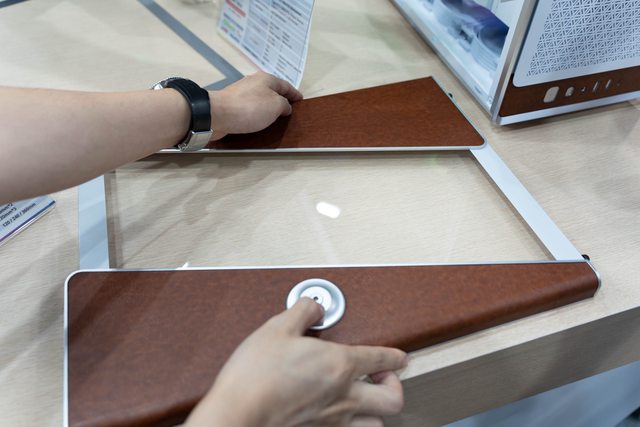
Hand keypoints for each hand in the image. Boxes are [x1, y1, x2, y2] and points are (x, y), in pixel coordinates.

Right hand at [186, 298, 407, 426]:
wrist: (236, 415)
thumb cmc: (254, 376)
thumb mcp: (277, 329)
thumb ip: (302, 311)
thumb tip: (314, 306)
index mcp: (338, 365)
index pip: (382, 359)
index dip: (396, 356)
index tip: (399, 356)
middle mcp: (342, 397)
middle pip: (393, 399)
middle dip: (394, 386)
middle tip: (382, 377)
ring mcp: (331, 421)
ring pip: (376, 423)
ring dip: (375, 408)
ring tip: (363, 396)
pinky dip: (352, 424)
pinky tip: (337, 414)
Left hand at [209, 71, 302, 139]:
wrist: (218, 115)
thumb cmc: (250, 108)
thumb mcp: (276, 105)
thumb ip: (285, 105)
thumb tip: (285, 107)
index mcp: (266, 79)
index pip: (286, 85)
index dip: (294, 94)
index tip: (300, 100)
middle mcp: (253, 83)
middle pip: (272, 91)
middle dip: (281, 100)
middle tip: (289, 111)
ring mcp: (241, 93)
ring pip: (260, 100)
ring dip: (268, 108)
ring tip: (275, 119)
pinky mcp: (232, 105)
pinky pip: (249, 109)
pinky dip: (256, 114)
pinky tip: (258, 123)